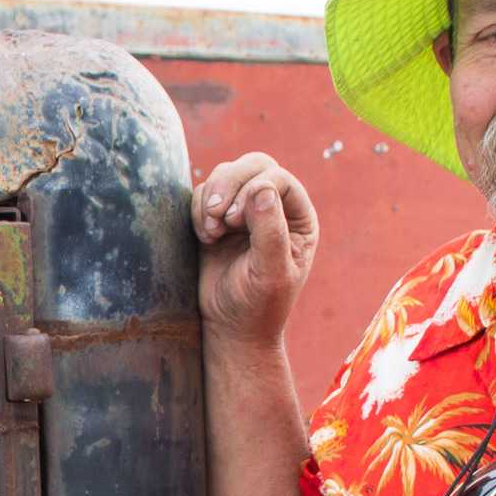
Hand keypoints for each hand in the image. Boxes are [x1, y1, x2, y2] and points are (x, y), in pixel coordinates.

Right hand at [194, 153, 316, 346]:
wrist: (230, 329)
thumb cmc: (258, 306)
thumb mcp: (271, 273)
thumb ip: (270, 231)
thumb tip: (261, 189)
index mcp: (298, 219)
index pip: (278, 179)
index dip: (254, 189)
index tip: (236, 220)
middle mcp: (274, 208)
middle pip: (253, 165)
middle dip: (229, 183)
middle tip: (216, 214)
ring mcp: (244, 211)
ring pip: (226, 174)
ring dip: (211, 197)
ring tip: (210, 233)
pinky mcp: (216, 219)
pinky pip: (203, 193)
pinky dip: (198, 209)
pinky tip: (205, 238)